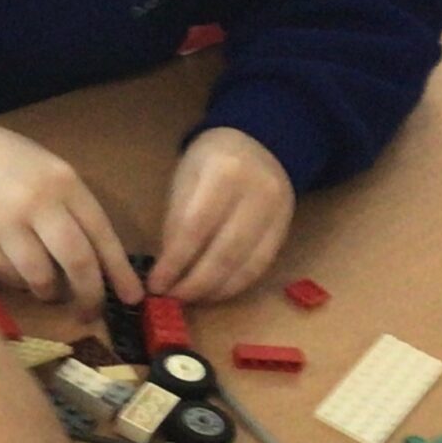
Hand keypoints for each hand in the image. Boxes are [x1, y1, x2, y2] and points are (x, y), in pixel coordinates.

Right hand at [0, 112, 142, 305]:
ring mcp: (4, 223)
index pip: (101, 234)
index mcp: (63, 182)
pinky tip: (20, 277)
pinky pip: (8, 276)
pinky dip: (19, 283)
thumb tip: (97, 259)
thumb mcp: (48, 169)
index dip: (119, 271)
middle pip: (77, 262)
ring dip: (50, 292)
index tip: (133, 297)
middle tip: (90, 312)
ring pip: (41, 276)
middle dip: (90, 294)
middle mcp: (38, 203)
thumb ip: (72, 207)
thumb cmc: (5, 159)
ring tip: (50, 292)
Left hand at [148, 127, 294, 300]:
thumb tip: (169, 267)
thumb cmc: (211, 162)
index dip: (174, 263)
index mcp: (224, 174)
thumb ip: (177, 220)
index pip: (195, 228)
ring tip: (190, 299)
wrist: (259, 143)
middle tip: (171, 298)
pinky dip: (236, 285)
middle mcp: (257, 194)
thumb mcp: (185, 179)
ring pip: (246, 265)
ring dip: (215, 290)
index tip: (156, 285)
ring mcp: (277, 213)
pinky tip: (215, 292)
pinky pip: (261, 267)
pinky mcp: (285, 230)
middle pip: (224, 252)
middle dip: (194, 283)